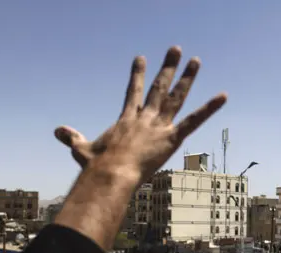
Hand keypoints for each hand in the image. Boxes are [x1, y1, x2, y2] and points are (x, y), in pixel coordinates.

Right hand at [55, 46, 226, 183]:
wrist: (110, 175)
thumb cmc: (97, 167)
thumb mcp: (82, 150)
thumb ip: (73, 140)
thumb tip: (58, 131)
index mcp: (126, 120)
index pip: (132, 92)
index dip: (137, 75)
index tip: (141, 57)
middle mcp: (144, 118)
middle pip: (158, 87)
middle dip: (167, 68)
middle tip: (176, 49)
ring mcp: (158, 126)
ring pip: (176, 97)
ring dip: (187, 78)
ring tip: (196, 61)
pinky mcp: (171, 138)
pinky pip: (194, 121)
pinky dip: (209, 108)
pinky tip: (222, 96)